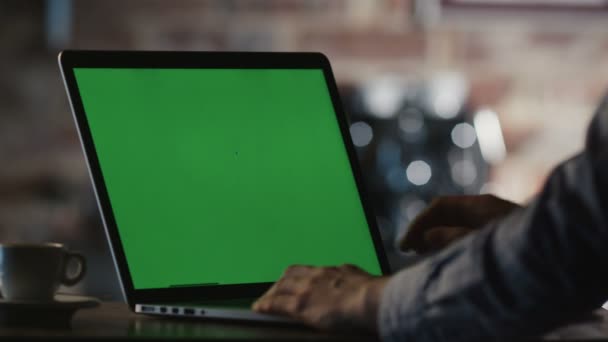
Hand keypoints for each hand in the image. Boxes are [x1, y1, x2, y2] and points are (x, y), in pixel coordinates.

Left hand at [252, 264, 387, 332]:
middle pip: (289, 275)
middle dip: (280, 284)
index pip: (306, 271)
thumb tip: (350, 276)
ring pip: (280, 288)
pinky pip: (276, 304)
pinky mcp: (300, 305)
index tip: (290, 282)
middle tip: (274, 292)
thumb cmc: (373, 293)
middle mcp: (315, 276)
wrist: (371, 300)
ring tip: (264, 302)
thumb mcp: (359, 277)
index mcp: (330, 271)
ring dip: (270, 294)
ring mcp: (306, 290)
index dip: (294, 277)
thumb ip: (349, 276)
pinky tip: (259, 309)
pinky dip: (266, 305)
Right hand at [400, 194, 520, 253]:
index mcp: (482, 204)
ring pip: (455, 223)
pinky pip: (466, 232)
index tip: (405, 244)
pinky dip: (451, 242)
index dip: (419, 224)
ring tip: (421, 253)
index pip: (440, 206)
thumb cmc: (520, 246)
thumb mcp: (480, 243)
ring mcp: (494, 218)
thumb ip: (451, 238)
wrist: (561, 249)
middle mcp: (487, 208)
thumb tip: (426, 237)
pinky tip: (445, 255)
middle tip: (408, 248)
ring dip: (436, 237)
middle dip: (425, 229)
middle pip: (446, 213)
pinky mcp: (499, 232)